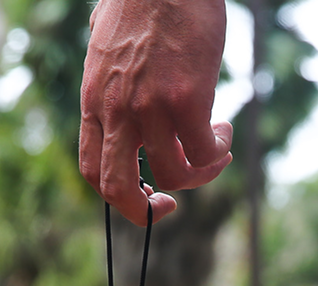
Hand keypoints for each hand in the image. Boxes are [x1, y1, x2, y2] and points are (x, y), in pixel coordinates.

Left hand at [80, 0, 233, 224]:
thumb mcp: (107, 39)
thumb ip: (110, 70)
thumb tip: (114, 67)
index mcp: (95, 100)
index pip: (92, 169)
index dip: (118, 196)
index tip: (144, 192)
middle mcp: (116, 111)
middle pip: (118, 189)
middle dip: (145, 212)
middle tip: (171, 205)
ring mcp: (149, 108)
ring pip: (173, 176)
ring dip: (200, 174)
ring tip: (216, 151)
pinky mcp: (186, 101)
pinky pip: (205, 153)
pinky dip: (219, 152)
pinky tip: (225, 131)